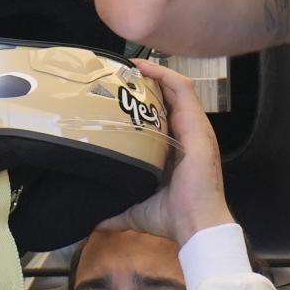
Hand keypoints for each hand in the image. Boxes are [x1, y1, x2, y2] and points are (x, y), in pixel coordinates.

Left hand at [97, 60, 234, 246]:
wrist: (194, 224)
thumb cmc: (169, 217)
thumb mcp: (134, 210)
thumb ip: (114, 211)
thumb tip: (91, 219)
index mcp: (175, 150)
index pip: (160, 116)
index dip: (143, 102)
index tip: (119, 93)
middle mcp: (186, 135)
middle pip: (168, 98)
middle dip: (147, 83)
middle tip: (120, 74)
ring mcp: (194, 128)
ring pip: (177, 89)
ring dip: (155, 74)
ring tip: (131, 65)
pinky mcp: (197, 125)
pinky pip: (183, 90)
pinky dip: (165, 76)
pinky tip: (146, 67)